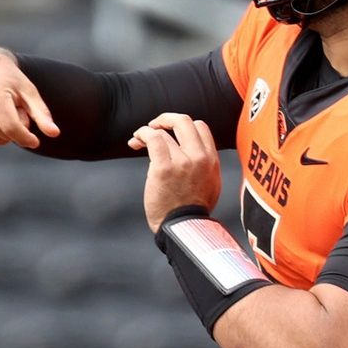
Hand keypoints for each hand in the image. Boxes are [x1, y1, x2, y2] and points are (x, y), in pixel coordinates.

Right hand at [0, 48, 58, 148]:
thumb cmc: (10, 80)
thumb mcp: (29, 91)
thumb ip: (42, 113)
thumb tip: (55, 134)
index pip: (11, 127)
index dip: (25, 138)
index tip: (35, 141)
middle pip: (2, 134)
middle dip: (15, 128)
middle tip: (15, 110)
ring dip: (3, 133)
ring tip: (2, 111)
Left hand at [132, 113, 221, 231]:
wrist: (183, 228)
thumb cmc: (192, 211)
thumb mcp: (211, 184)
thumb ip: (204, 164)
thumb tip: (192, 150)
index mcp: (212, 160)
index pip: (200, 126)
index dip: (183, 126)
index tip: (171, 133)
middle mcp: (199, 157)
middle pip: (184, 121)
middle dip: (166, 119)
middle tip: (155, 126)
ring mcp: (182, 162)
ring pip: (164, 131)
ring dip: (147, 131)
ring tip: (138, 139)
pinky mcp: (164, 168)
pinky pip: (153, 139)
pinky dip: (141, 135)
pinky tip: (135, 141)